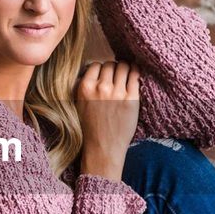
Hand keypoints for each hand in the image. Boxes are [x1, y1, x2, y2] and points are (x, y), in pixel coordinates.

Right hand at [76, 60, 139, 180]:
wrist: (102, 149)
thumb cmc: (90, 128)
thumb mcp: (79, 104)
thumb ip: (85, 87)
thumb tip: (93, 70)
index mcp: (85, 88)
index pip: (95, 65)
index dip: (102, 68)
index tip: (106, 74)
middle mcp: (101, 88)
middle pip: (110, 64)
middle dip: (114, 68)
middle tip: (118, 74)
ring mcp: (117, 93)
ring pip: (123, 66)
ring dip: (126, 67)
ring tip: (128, 72)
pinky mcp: (131, 99)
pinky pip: (135, 76)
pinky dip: (136, 72)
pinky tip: (135, 74)